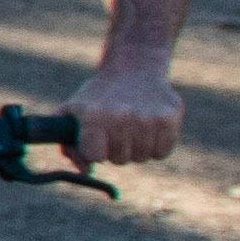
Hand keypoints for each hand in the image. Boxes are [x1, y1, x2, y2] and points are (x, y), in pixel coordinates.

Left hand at [65, 64, 180, 167]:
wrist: (133, 69)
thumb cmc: (98, 97)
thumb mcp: (72, 112)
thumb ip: (69, 145)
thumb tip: (86, 172)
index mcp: (94, 116)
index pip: (95, 156)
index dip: (95, 150)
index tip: (96, 138)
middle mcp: (122, 117)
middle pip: (119, 159)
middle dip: (115, 149)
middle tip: (115, 128)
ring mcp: (149, 118)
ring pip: (142, 157)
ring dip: (136, 147)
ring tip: (131, 125)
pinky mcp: (170, 118)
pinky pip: (162, 153)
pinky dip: (155, 145)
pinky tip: (148, 126)